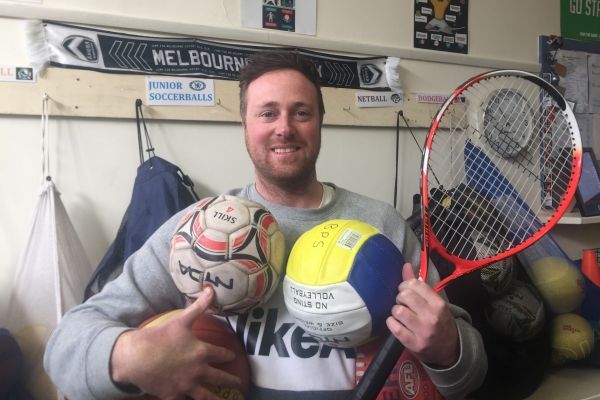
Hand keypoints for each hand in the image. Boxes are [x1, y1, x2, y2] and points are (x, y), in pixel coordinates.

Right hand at [110, 287, 241, 398]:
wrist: (135, 357)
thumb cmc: (159, 337)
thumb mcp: (181, 319)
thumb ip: (199, 306)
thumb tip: (211, 290)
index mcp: (202, 352)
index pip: (222, 355)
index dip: (228, 356)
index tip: (233, 357)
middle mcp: (198, 371)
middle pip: (220, 378)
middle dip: (231, 381)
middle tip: (239, 384)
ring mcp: (186, 386)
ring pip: (207, 397)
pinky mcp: (174, 396)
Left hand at [386, 263, 458, 367]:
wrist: (449, 349)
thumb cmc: (439, 322)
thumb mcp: (434, 303)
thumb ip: (418, 285)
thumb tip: (406, 265)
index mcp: (438, 304)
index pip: (415, 284)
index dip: (405, 285)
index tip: (406, 291)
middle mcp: (431, 317)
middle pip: (404, 296)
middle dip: (400, 298)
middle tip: (403, 303)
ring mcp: (423, 331)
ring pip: (398, 310)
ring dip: (396, 311)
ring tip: (401, 314)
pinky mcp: (413, 343)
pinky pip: (394, 327)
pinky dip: (391, 322)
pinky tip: (396, 323)